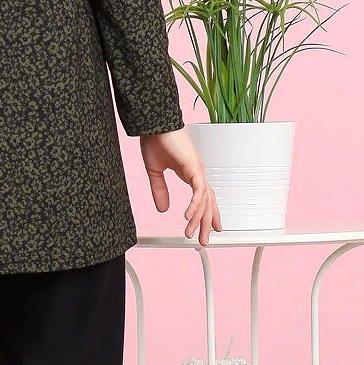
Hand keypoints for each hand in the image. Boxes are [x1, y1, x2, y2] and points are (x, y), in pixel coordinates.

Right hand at [139, 129, 221, 244]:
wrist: (154, 124)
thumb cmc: (156, 140)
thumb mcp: (155, 172)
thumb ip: (160, 190)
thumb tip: (163, 208)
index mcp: (191, 173)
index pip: (204, 197)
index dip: (207, 213)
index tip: (210, 228)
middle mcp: (198, 173)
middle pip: (208, 202)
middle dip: (206, 223)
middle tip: (203, 240)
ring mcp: (198, 170)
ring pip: (204, 200)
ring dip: (198, 218)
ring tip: (191, 232)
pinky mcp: (194, 167)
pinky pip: (198, 191)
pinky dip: (195, 205)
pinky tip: (189, 216)